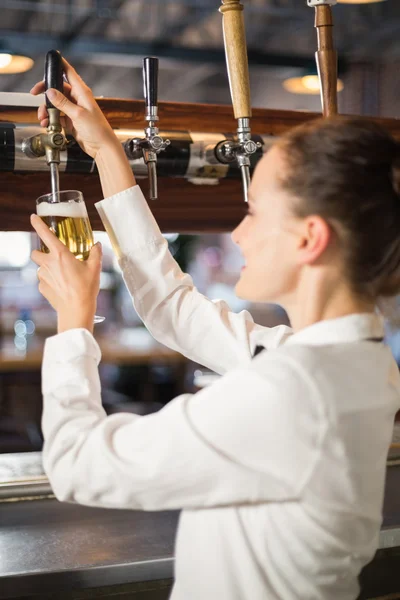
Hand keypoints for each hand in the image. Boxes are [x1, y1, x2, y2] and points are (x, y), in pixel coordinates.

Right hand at [30, 57, 118, 158]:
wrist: (102, 147)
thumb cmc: (97, 130)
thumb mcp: (78, 114)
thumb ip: (63, 103)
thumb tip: (50, 92)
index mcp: (82, 92)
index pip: (69, 73)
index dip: (60, 64)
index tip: (52, 59)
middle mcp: (77, 99)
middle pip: (57, 88)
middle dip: (45, 91)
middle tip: (35, 93)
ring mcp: (74, 109)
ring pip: (55, 103)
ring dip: (47, 109)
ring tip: (43, 117)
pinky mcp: (71, 120)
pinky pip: (57, 115)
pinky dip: (51, 118)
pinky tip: (47, 123)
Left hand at [30, 214, 101, 333]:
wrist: (76, 310)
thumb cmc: (86, 289)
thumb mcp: (95, 268)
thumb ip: (95, 253)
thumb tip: (97, 245)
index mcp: (60, 255)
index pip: (45, 234)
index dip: (38, 224)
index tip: (33, 217)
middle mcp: (48, 264)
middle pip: (35, 253)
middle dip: (40, 252)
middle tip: (53, 257)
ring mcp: (43, 277)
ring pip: (41, 268)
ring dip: (48, 268)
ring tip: (63, 276)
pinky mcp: (42, 288)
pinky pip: (43, 281)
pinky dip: (50, 281)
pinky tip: (62, 286)